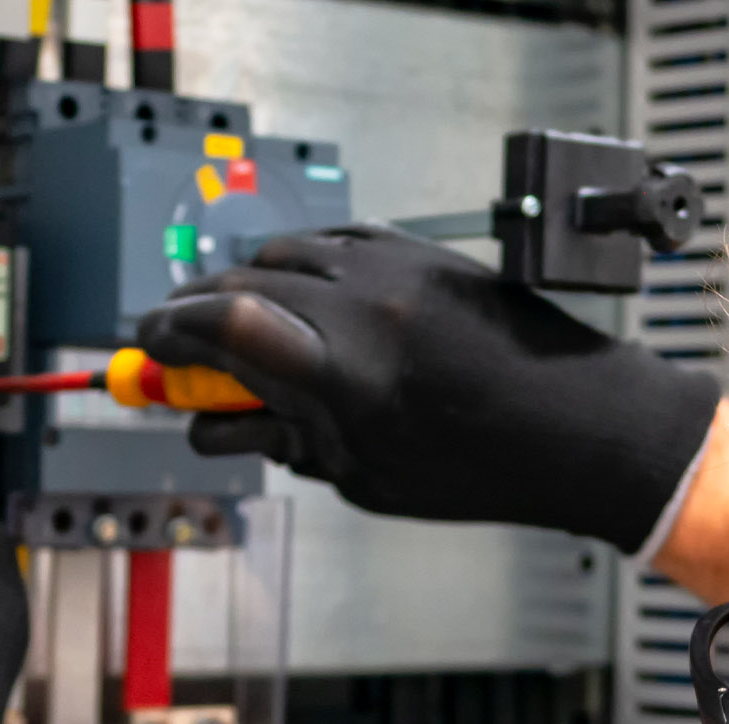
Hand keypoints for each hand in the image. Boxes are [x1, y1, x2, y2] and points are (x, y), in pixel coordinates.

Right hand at [135, 225, 722, 553]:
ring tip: (236, 328)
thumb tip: (219, 421)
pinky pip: (333, 240)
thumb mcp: (367, 478)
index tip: (147, 351)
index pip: (221, 328)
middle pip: (239, 286)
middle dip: (193, 316)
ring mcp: (393, 270)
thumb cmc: (486, 468)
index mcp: (346, 377)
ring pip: (281, 255)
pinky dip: (299, 266)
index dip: (167, 336)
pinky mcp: (419, 253)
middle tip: (173, 347)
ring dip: (242, 286)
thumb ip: (285, 440)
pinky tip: (297, 297)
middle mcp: (365, 309)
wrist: (580, 425)